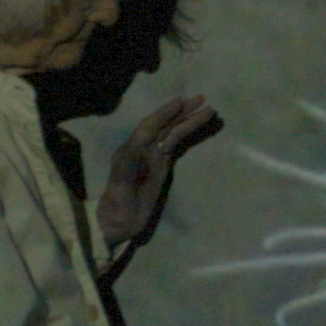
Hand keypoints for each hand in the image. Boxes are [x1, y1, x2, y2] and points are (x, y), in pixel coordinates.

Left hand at [98, 94, 221, 249]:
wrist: (117, 226)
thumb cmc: (117, 210)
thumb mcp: (120, 191)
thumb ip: (125, 169)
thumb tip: (134, 146)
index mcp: (131, 152)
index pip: (150, 127)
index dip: (164, 113)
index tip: (181, 101)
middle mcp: (142, 150)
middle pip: (165, 126)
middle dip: (182, 112)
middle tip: (203, 100)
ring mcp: (153, 158)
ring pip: (173, 134)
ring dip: (189, 122)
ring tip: (209, 111)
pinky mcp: (161, 167)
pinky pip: (177, 146)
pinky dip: (189, 136)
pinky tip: (200, 130)